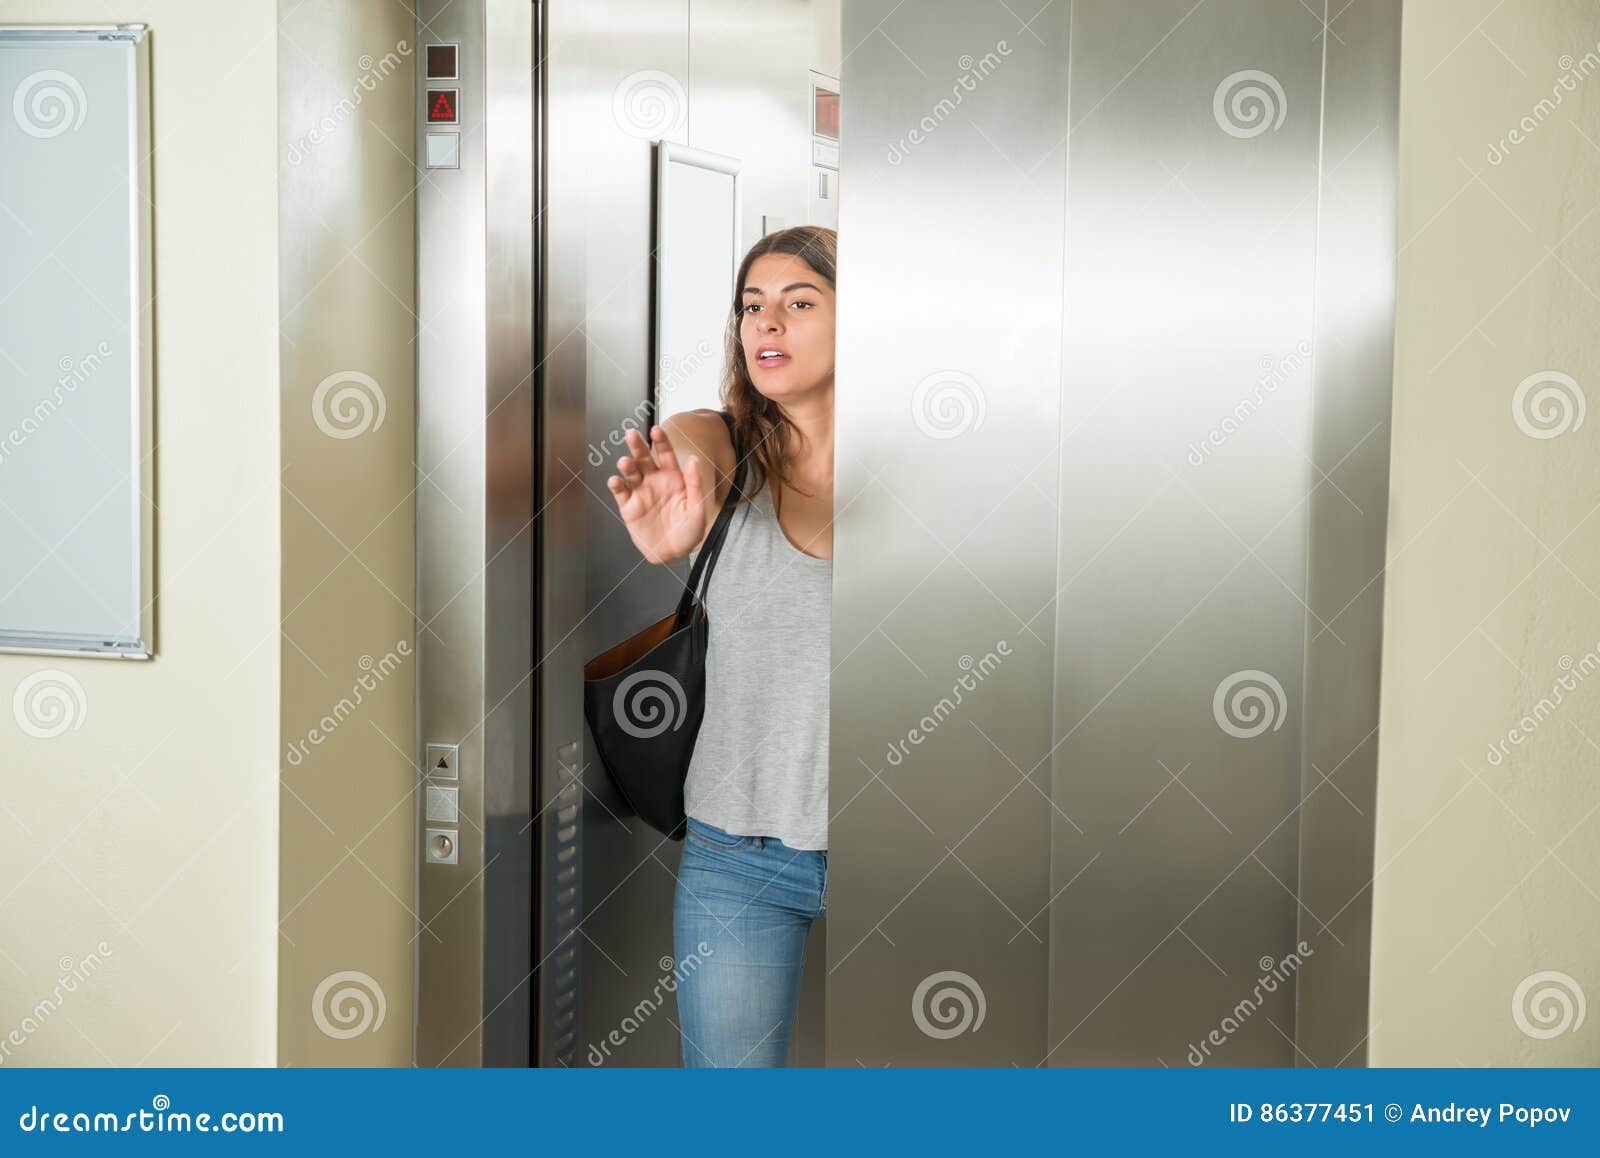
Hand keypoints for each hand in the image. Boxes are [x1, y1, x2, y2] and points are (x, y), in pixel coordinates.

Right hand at [606, 424, 707, 563]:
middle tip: (631, 434)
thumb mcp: (698, 508)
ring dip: (627, 465)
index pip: (666, 454)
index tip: (656, 430)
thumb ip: (695, 483)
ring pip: (631, 473)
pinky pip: (621, 492)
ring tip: (625, 463)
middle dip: (638, 446)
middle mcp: (655, 481)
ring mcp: (641, 492)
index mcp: (673, 477)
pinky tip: (616, 480)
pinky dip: (616, 485)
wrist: (674, 553)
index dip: (661, 441)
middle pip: (644, 458)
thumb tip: (694, 458)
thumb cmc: (689, 531)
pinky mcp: (628, 507)